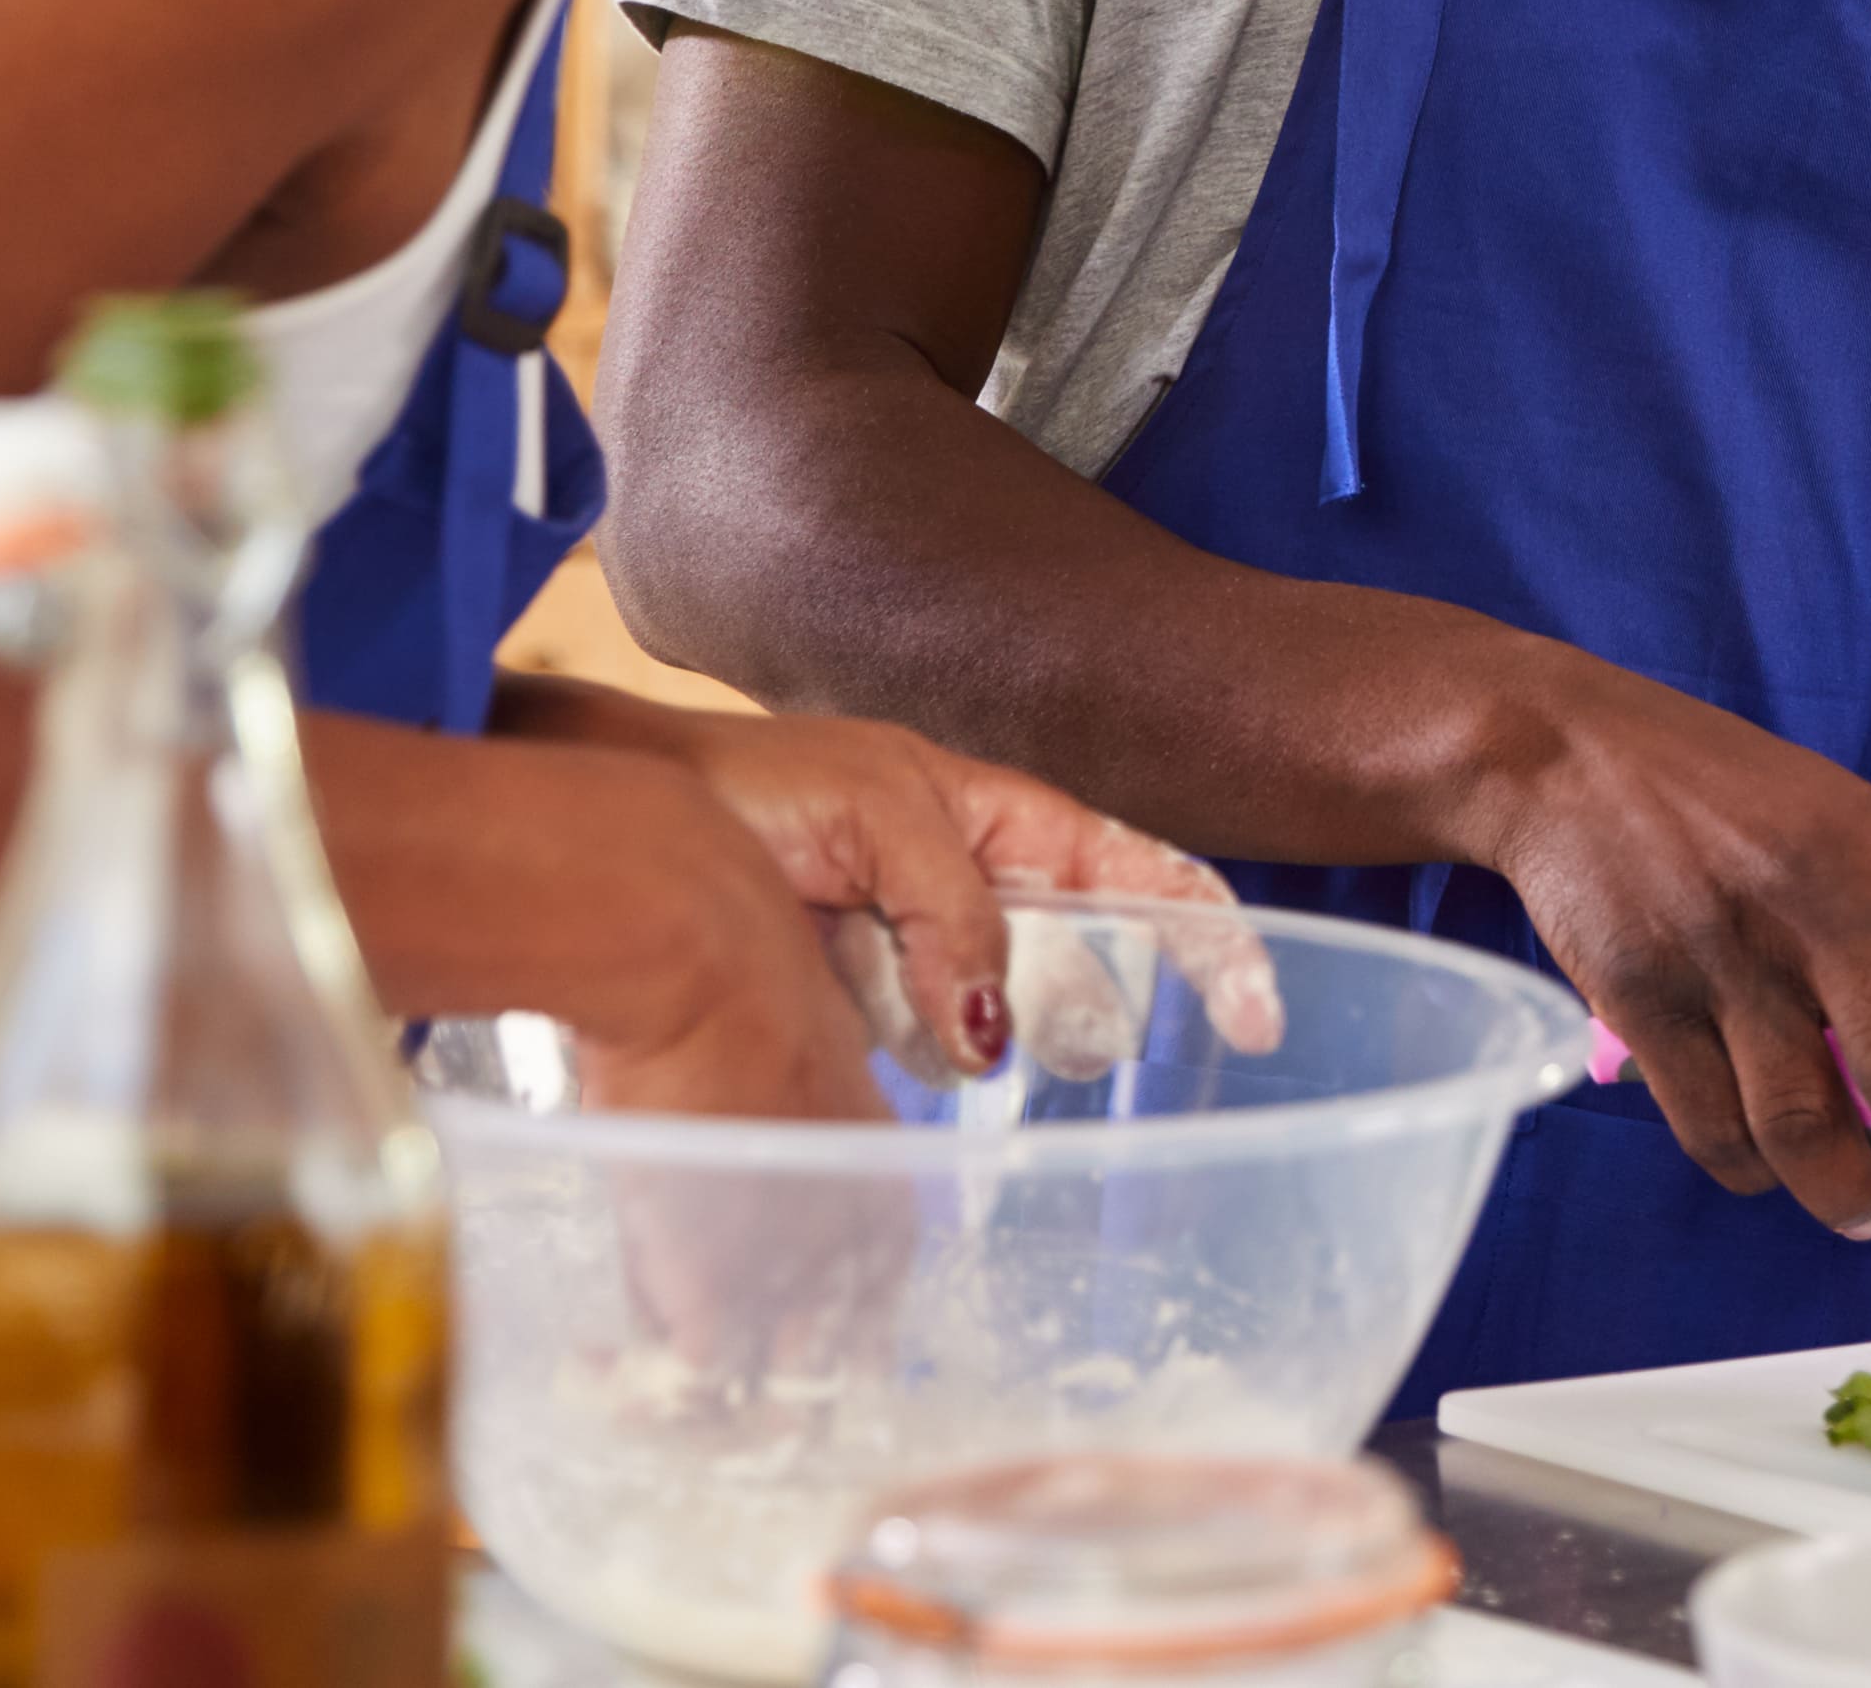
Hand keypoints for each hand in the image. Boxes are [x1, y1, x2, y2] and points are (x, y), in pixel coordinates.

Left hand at [500, 678, 1274, 1074]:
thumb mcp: (882, 814)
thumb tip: (992, 1037)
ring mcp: (901, 938)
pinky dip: (930, 1067)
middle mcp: (956, 877)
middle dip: (1111, 996)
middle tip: (1122, 1057)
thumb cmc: (746, 782)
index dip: (1203, 934)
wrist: (613, 805)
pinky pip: (914, 1039)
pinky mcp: (843, 992)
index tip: (1257, 1010)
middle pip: (1075, 944)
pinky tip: (930, 1087)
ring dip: (1011, 1039)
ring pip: (993, 1006)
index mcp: (989, 812)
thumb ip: (955, 914)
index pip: (1132, 868)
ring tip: (1029, 1074)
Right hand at [1468, 648, 1870, 1292]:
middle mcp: (1813, 908)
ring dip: (1849, 1196)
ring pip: (1803, 1124)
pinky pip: (1711, 1126)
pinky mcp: (1638, 997)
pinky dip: (1751, 1170)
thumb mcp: (1851, 828)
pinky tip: (1769, 1169)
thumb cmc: (1734, 801)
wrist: (1569, 753)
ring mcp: (1723, 956)